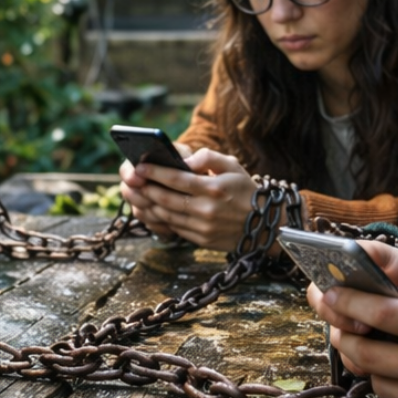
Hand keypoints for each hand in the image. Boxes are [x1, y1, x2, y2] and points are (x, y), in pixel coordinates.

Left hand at [119, 147, 255, 250]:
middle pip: (165, 199)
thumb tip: (185, 160)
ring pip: (166, 216)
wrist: (264, 226)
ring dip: (148, 204)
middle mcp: (207, 210)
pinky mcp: (201, 240)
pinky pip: (174, 228)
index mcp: (214, 188)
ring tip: (138, 194)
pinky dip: (160, 219)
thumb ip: (208, 157)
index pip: (176, 179)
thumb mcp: (233, 166)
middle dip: (145, 189)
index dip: (155, 172)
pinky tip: (153, 209)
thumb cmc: (246, 191)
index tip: (140, 165)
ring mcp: (203, 228)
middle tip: (132, 180)